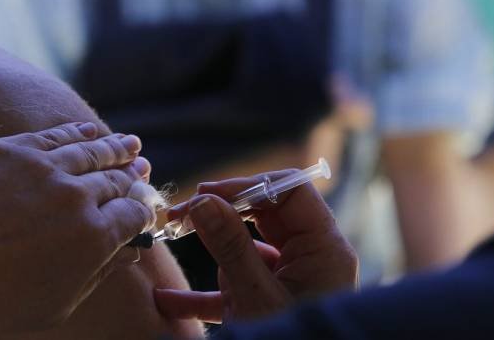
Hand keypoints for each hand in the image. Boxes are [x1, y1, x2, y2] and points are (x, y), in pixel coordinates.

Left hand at [0, 122, 156, 335]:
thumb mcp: (54, 303)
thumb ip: (96, 274)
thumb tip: (127, 254)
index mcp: (93, 238)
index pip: (133, 213)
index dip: (144, 208)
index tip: (146, 205)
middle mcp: (76, 196)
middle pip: (115, 178)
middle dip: (132, 174)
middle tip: (142, 168)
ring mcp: (44, 167)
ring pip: (91, 150)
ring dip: (115, 146)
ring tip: (129, 143)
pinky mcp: (12, 148)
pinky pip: (56, 134)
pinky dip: (78, 131)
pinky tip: (89, 130)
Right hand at [154, 171, 357, 323]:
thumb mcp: (255, 295)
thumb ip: (229, 245)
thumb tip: (202, 201)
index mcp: (324, 249)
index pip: (289, 192)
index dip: (247, 186)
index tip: (205, 193)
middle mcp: (311, 259)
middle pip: (264, 215)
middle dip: (220, 214)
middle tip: (179, 215)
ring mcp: (291, 282)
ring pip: (247, 248)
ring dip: (210, 251)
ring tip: (172, 240)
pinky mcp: (271, 305)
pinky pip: (238, 287)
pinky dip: (205, 294)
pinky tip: (169, 303)